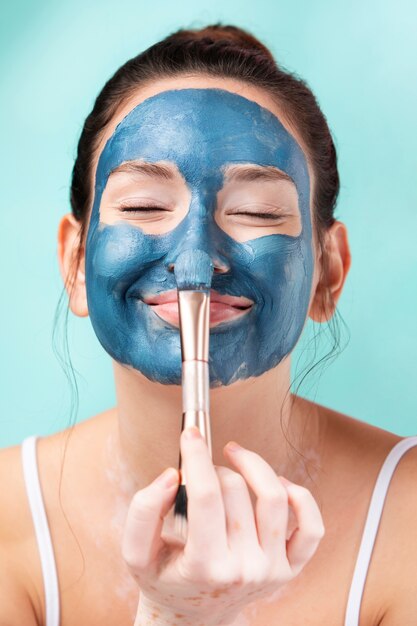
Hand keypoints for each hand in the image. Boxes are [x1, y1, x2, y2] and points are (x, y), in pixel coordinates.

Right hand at [122, 427, 324, 625]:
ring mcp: (272, 569)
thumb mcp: (136, 553)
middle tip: (200, 469)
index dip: (197, 457)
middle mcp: (244, 570)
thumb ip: (143, 511)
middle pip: (235, 490)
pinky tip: (277, 482)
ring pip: (273, 497)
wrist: (192, 617)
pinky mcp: (291, 567)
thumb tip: (171, 474)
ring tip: (234, 457)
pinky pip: (311, 526)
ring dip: (253, 465)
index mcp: (204, 567)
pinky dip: (300, 497)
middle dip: (213, 467)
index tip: (190, 433)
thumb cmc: (164, 578)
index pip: (206, 498)